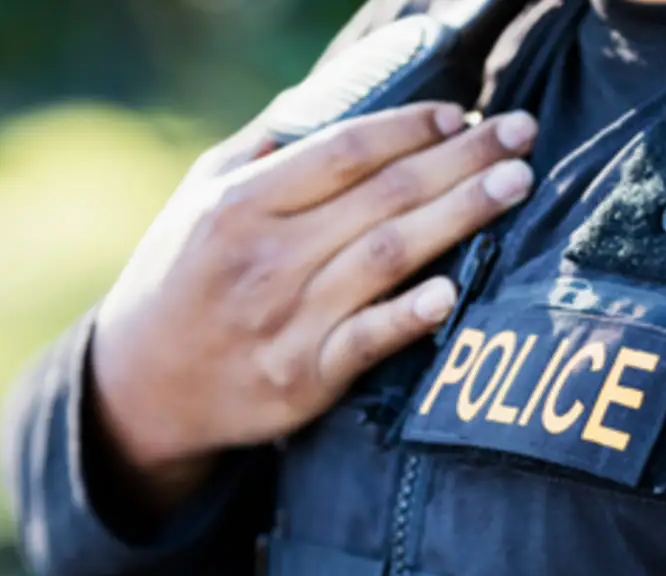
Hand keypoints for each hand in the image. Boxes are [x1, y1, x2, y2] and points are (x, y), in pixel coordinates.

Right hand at [91, 105, 537, 510]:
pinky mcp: (301, 379)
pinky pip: (367, 342)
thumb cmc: (180, 280)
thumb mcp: (198, 200)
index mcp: (241, 205)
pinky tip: (454, 291)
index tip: (461, 115)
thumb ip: (262, 150)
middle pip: (382, 195)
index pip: (345, 151)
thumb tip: (328, 98)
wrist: (143, 387)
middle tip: (522, 135)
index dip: (411, 127)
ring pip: (387, 257)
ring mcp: (286, 321)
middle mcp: (265, 258)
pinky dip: (410, 316)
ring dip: (459, 216)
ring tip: (515, 186)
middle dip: (461, 159)